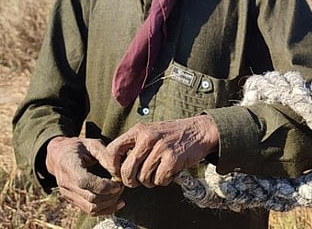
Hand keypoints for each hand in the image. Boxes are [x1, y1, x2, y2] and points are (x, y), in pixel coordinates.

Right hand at [45, 136, 124, 215]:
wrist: (59, 155)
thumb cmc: (78, 147)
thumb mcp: (92, 144)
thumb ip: (106, 156)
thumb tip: (118, 173)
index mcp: (69, 166)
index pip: (85, 182)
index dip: (105, 186)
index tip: (119, 182)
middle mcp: (65, 183)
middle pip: (90, 198)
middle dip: (110, 195)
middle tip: (122, 186)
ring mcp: (67, 194)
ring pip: (90, 208)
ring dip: (109, 204)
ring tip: (119, 193)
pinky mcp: (72, 200)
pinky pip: (89, 211)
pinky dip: (104, 209)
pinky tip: (116, 203)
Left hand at [102, 115, 219, 187]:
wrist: (199, 131)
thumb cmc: (172, 135)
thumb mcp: (149, 132)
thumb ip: (134, 146)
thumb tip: (116, 169)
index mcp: (138, 130)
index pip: (112, 150)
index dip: (112, 167)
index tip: (118, 173)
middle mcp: (147, 138)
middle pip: (126, 170)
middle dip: (130, 181)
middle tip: (137, 181)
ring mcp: (160, 148)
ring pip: (143, 178)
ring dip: (150, 181)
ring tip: (158, 172)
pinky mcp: (173, 159)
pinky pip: (159, 180)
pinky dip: (164, 181)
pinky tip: (169, 172)